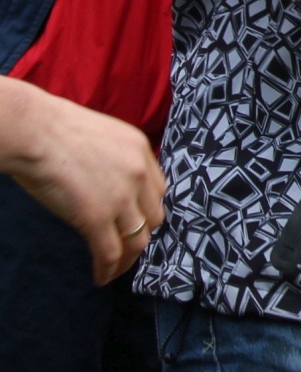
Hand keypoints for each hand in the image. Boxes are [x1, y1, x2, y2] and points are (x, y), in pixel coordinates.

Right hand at [0, 78, 164, 284]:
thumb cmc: (53, 130)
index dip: (146, 210)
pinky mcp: (97, 218)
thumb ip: (113, 159)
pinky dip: (108, 270)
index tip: (133, 223)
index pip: (157, 190)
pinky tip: (99, 277)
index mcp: (141, 151)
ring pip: (137, 240)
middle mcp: (139, 174)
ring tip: (113, 270)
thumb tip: (105, 181)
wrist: (34, 132)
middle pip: (154, 217)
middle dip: (140, 235)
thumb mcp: (101, 136)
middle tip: (124, 248)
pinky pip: (111, 253)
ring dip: (127, 260)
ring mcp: (121, 198)